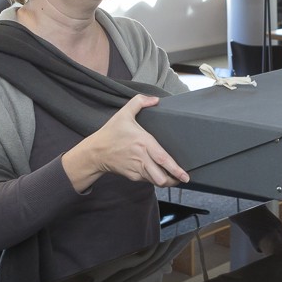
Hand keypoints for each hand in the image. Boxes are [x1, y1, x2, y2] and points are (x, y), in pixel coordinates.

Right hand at [63, 95, 189, 191]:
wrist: (95, 152)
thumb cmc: (111, 133)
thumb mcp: (124, 113)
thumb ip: (139, 102)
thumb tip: (155, 99)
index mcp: (143, 142)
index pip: (163, 159)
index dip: (175, 169)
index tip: (185, 175)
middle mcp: (141, 158)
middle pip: (161, 178)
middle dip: (174, 180)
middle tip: (182, 178)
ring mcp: (136, 169)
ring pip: (155, 181)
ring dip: (166, 181)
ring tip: (174, 177)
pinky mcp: (132, 176)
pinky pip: (148, 180)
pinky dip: (155, 178)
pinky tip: (159, 173)